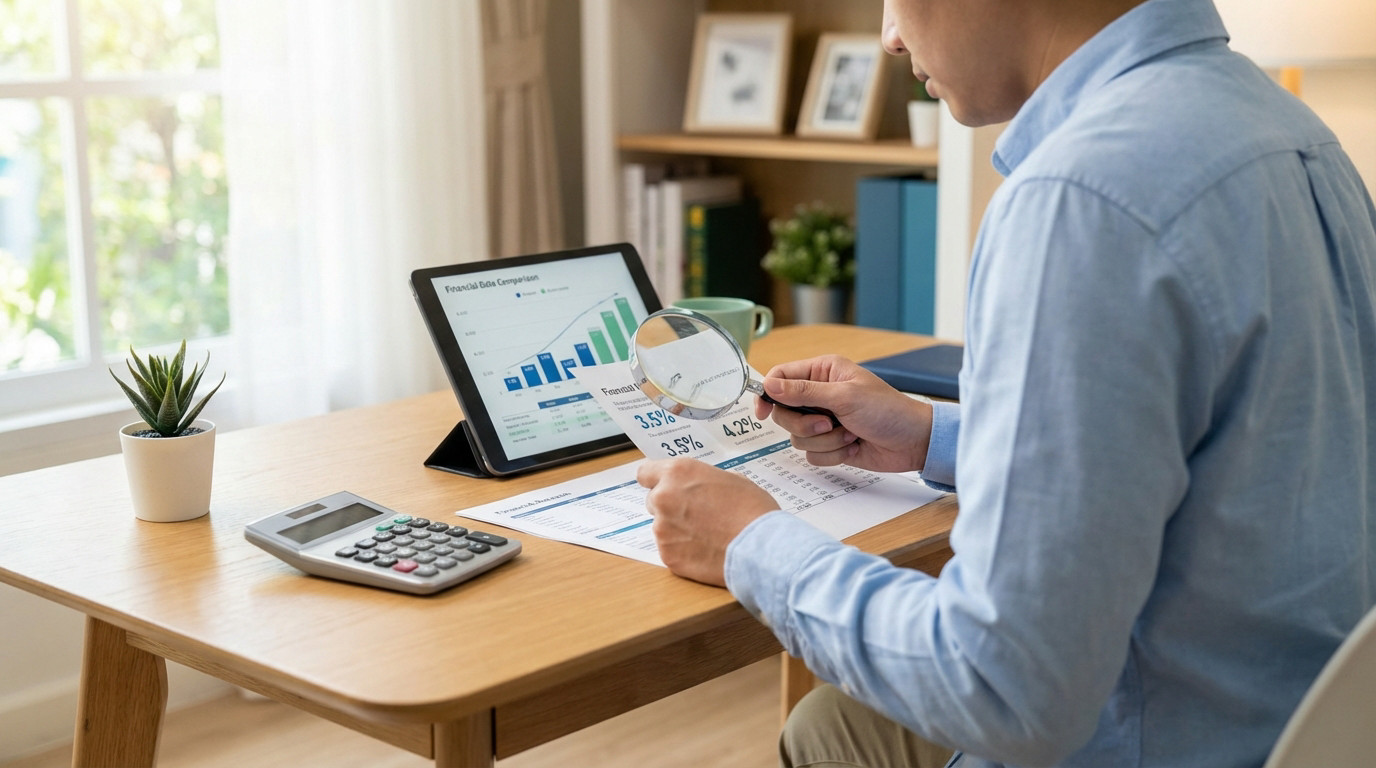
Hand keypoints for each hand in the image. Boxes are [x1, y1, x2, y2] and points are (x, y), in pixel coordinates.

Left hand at [637, 458, 779, 585]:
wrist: (760, 546)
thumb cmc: (752, 510)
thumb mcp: (732, 480)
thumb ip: (705, 482)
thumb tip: (701, 488)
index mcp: (678, 473)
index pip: (645, 473)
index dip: (655, 481)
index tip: (662, 486)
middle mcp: (664, 498)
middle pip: (654, 501)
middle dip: (670, 507)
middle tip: (696, 515)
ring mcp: (663, 529)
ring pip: (662, 528)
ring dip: (677, 530)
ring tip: (707, 536)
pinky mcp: (668, 555)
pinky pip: (670, 550)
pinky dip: (683, 551)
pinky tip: (706, 551)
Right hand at [755, 355, 932, 472]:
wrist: (913, 442)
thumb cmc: (888, 410)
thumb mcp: (844, 396)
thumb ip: (803, 391)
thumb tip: (769, 384)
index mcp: (822, 372)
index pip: (780, 377)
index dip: (767, 393)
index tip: (762, 411)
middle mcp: (819, 394)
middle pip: (783, 412)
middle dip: (805, 424)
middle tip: (828, 423)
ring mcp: (824, 420)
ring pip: (797, 436)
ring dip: (824, 441)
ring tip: (849, 434)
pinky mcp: (830, 443)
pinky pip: (812, 454)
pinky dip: (833, 453)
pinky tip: (853, 445)